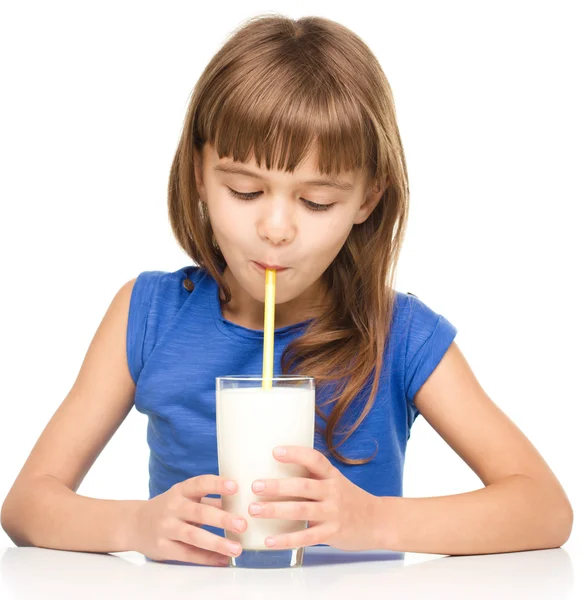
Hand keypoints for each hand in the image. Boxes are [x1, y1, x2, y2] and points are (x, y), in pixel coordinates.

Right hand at [127, 475, 247, 565]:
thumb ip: (210, 501)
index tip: (235, 486)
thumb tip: (241, 506)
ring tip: (236, 549)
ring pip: (193, 536)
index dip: (217, 484)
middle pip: (199, 512)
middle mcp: (173, 507)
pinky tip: (223, 560)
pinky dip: (207, 558)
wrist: (135, 524)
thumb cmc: (170, 508)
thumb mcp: (186, 498)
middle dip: (222, 518)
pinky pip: (188, 554)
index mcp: (181, 490)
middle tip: (243, 524)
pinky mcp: (164, 548)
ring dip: (217, 543)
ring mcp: (167, 528)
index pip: (200, 483)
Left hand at [248, 446, 380, 550]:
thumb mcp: (336, 481)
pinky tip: (269, 541)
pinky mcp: (332, 533)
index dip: (296, 454)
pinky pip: (306, 537)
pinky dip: (286, 540)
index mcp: (332, 476)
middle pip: (303, 486)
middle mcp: (333, 492)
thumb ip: (313, 477)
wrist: (378, 522)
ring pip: (301, 511)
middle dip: (277, 486)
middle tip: (254, 486)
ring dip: (275, 510)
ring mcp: (333, 513)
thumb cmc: (350, 499)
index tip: (275, 451)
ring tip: (254, 510)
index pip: (315, 460)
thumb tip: (277, 470)